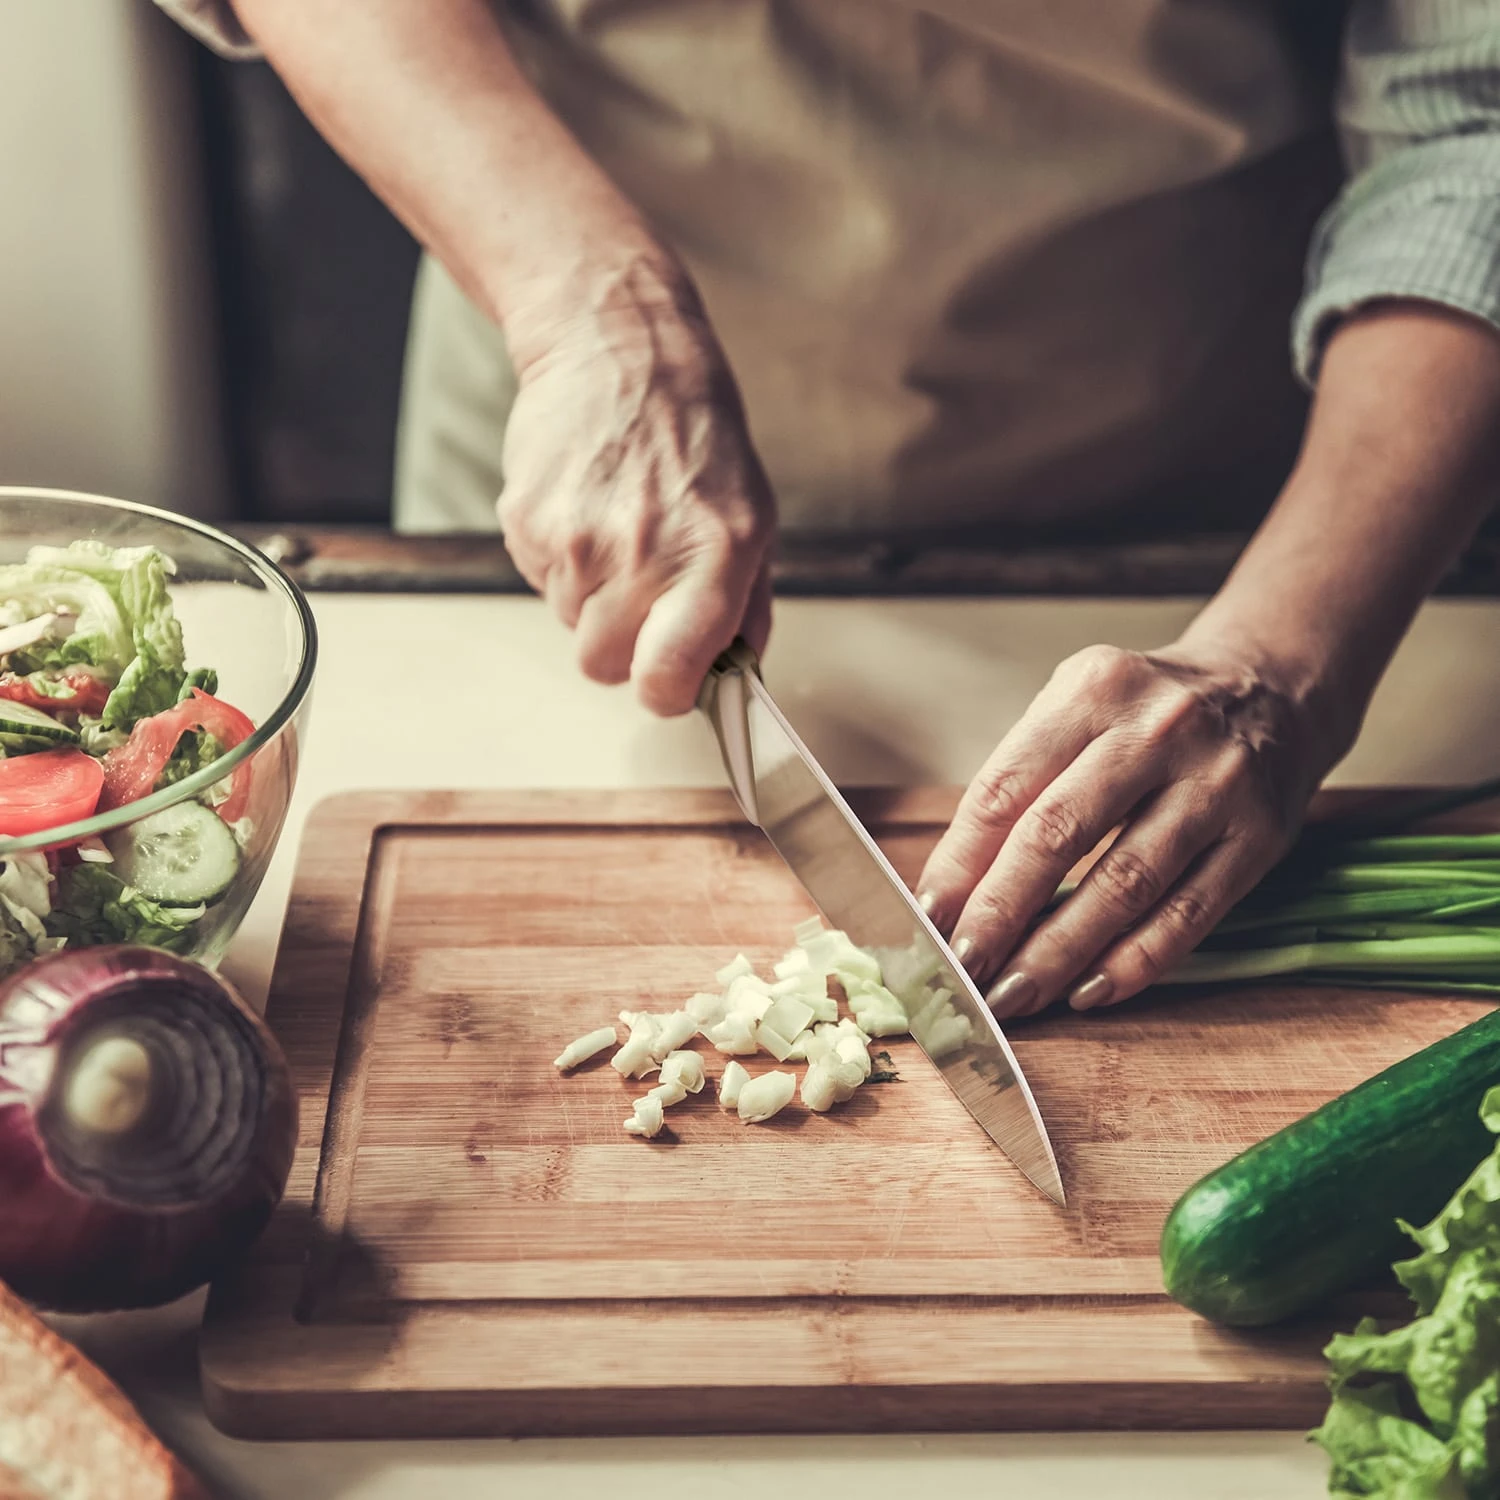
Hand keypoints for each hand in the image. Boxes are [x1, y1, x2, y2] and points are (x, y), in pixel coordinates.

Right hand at [499, 260, 776, 715]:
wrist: (619, 349)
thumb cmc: (696, 436)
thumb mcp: (753, 516)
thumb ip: (745, 606)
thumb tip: (736, 675)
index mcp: (713, 559)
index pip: (666, 680)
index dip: (663, 692)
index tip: (667, 680)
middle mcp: (643, 554)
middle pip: (603, 666)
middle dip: (620, 644)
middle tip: (639, 592)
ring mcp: (577, 538)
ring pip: (569, 623)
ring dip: (590, 595)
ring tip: (616, 529)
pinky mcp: (527, 519)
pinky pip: (537, 579)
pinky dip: (559, 559)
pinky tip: (585, 508)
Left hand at [916, 640, 1345, 1018]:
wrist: (1272, 689)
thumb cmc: (1145, 716)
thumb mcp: (1077, 711)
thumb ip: (1019, 784)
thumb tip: (950, 890)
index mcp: (1092, 690)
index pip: (1005, 789)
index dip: (958, 864)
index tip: (926, 922)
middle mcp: (1156, 730)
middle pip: (1058, 833)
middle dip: (1000, 913)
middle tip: (963, 971)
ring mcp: (1215, 782)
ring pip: (1124, 882)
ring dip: (1060, 951)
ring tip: (1016, 995)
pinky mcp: (1261, 834)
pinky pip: (1189, 913)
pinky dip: (1135, 961)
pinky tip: (1090, 992)